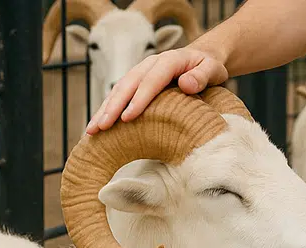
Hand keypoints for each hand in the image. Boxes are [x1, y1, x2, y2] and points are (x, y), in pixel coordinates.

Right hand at [85, 47, 228, 135]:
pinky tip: (97, 127)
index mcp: (169, 60)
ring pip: (118, 90)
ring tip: (92, 131)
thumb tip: (186, 84)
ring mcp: (140, 73)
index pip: (152, 80)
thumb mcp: (214, 69)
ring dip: (104, 110)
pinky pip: (118, 96)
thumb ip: (203, 75)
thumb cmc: (209, 68)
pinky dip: (106, 110)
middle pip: (128, 85)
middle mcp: (150, 64)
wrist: (201, 58)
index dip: (139, 99)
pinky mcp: (135, 83)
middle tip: (101, 128)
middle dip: (113, 107)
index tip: (127, 118)